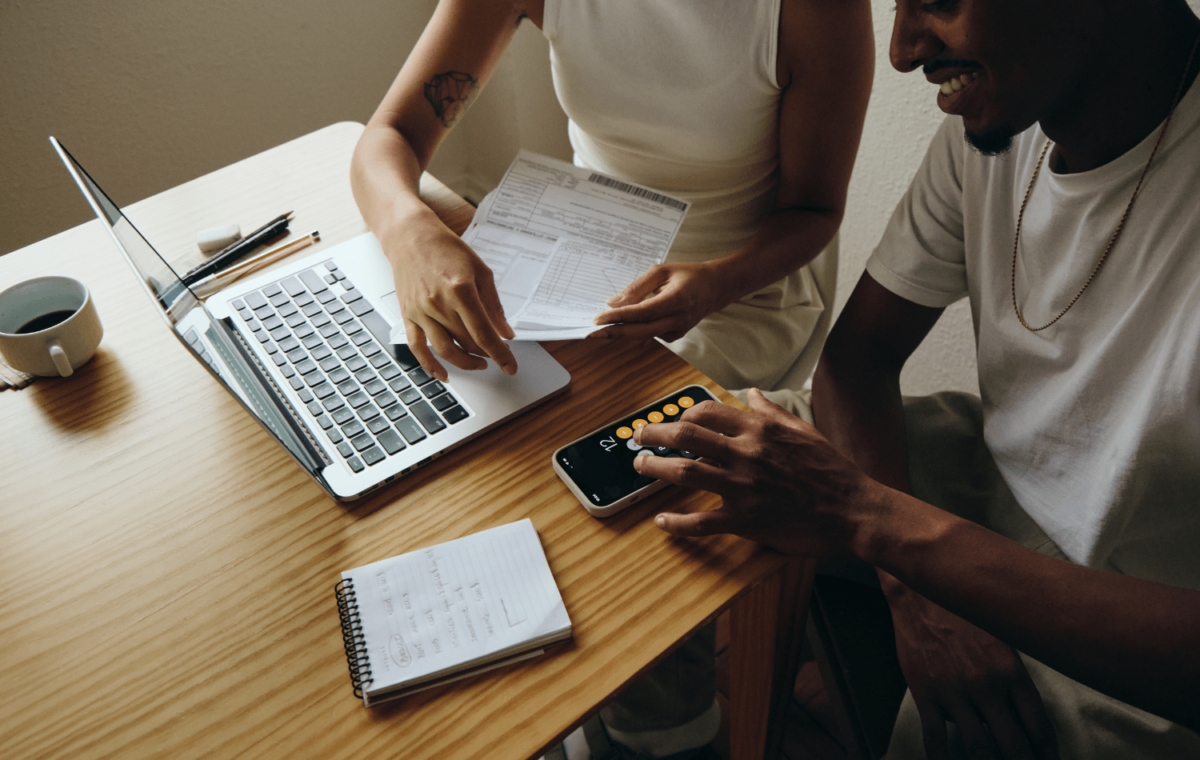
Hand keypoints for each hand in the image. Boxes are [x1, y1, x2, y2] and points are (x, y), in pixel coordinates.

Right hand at [381, 219, 515, 381]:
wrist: (410, 236)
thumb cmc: (446, 249)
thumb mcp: (480, 271)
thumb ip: (494, 305)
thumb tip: (505, 333)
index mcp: (461, 290)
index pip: (484, 333)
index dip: (501, 354)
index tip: (511, 366)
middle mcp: (439, 303)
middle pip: (467, 343)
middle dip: (487, 355)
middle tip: (498, 355)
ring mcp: (421, 311)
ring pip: (445, 350)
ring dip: (465, 363)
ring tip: (479, 363)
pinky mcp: (408, 315)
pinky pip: (417, 347)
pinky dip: (430, 365)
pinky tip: (443, 375)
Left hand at [589, 261, 727, 342]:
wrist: (715, 288)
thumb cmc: (688, 275)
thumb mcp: (661, 271)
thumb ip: (637, 287)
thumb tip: (613, 303)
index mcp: (676, 301)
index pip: (642, 313)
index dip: (619, 317)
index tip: (598, 319)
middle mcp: (677, 320)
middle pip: (640, 332)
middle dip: (613, 333)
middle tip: (590, 332)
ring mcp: (677, 331)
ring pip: (642, 335)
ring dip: (621, 331)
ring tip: (600, 327)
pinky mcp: (674, 336)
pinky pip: (648, 333)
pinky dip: (634, 329)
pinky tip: (623, 323)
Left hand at [634, 389, 876, 555]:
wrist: (853, 511)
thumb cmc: (831, 472)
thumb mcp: (804, 431)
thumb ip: (772, 412)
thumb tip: (751, 394)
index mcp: (760, 430)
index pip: (708, 412)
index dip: (682, 414)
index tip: (672, 420)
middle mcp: (747, 454)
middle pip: (687, 436)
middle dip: (655, 434)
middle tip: (639, 437)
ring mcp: (743, 487)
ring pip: (686, 471)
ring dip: (655, 468)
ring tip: (640, 467)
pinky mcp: (746, 520)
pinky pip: (702, 521)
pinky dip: (678, 522)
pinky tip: (663, 521)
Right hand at [887, 587, 1058, 759]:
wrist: (922, 591)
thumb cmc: (964, 613)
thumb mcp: (1001, 640)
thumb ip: (1011, 679)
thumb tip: (1019, 716)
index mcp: (1011, 672)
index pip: (1039, 727)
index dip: (1048, 754)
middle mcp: (987, 685)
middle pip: (1013, 745)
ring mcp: (954, 691)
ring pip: (978, 748)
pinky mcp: (925, 692)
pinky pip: (935, 737)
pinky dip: (941, 758)